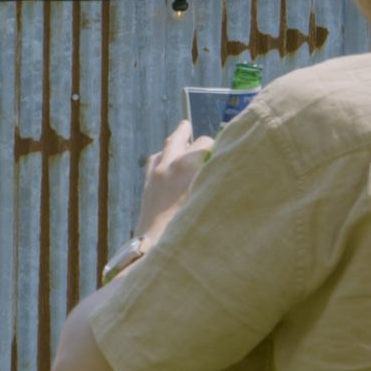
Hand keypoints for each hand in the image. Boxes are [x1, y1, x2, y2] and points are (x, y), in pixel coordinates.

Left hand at [135, 120, 214, 241]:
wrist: (157, 248)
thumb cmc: (190, 225)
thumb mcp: (210, 198)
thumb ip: (217, 178)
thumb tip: (224, 169)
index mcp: (186, 165)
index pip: (204, 142)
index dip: (214, 145)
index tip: (221, 148)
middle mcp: (167, 166)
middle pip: (178, 139)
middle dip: (187, 132)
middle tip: (187, 123)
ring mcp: (154, 176)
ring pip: (163, 150)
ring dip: (173, 143)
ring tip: (180, 135)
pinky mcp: (146, 188)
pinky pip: (152, 164)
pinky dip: (160, 159)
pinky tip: (166, 162)